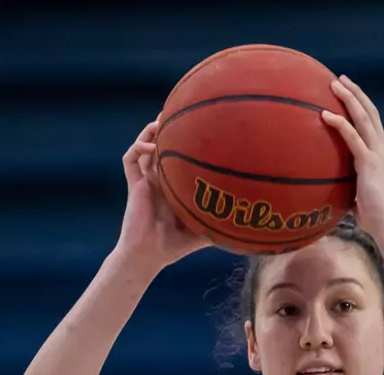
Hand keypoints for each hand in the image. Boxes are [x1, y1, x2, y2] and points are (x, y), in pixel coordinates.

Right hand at [112, 121, 209, 271]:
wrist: (149, 255)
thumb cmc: (175, 245)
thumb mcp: (204, 231)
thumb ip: (222, 223)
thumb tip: (253, 226)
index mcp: (175, 185)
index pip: (180, 157)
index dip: (187, 142)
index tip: (204, 127)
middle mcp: (160, 178)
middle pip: (161, 144)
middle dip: (169, 127)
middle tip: (182, 110)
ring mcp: (145, 180)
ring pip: (144, 146)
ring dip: (151, 131)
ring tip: (162, 120)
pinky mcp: (134, 184)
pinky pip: (130, 159)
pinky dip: (138, 147)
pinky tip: (150, 145)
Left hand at [321, 77, 383, 238]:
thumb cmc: (372, 217)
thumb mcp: (357, 195)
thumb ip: (347, 186)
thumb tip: (327, 191)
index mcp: (380, 154)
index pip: (372, 122)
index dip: (361, 105)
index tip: (347, 92)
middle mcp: (381, 149)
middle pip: (370, 112)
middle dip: (355, 93)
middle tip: (339, 78)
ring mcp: (377, 154)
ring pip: (363, 118)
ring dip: (348, 98)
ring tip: (333, 84)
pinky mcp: (369, 163)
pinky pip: (353, 137)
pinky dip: (339, 123)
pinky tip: (325, 115)